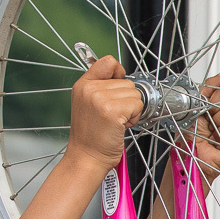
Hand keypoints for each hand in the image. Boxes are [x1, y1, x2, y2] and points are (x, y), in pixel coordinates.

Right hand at [68, 55, 141, 169]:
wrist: (87, 157)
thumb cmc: (91, 136)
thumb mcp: (88, 104)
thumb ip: (101, 87)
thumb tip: (121, 77)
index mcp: (83, 84)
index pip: (108, 61)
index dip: (119, 73)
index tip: (118, 88)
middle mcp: (89, 89)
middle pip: (127, 81)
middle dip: (127, 99)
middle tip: (114, 115)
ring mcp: (100, 98)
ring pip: (134, 94)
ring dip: (131, 110)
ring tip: (117, 121)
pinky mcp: (112, 110)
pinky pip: (136, 105)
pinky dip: (134, 117)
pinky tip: (121, 126)